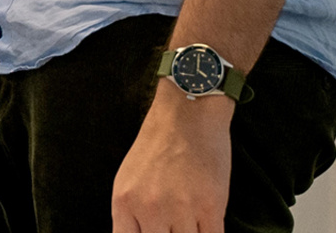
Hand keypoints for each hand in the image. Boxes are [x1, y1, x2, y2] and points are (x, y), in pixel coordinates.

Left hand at [111, 81, 233, 231]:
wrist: (188, 114)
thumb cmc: (157, 145)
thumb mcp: (129, 179)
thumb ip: (131, 215)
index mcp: (124, 202)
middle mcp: (149, 209)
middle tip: (175, 227)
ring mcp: (180, 209)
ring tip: (192, 223)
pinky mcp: (211, 207)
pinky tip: (208, 227)